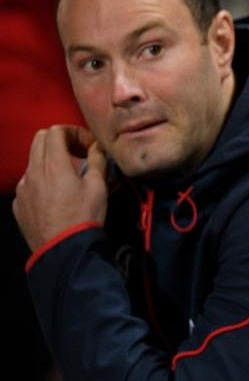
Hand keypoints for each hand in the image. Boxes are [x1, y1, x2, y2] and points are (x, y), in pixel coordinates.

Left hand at [13, 125, 107, 251]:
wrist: (63, 249)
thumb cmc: (84, 216)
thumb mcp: (98, 187)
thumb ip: (97, 161)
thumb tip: (97, 147)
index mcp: (54, 164)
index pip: (55, 131)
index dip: (73, 132)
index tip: (88, 146)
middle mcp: (33, 171)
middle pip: (39, 139)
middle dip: (59, 140)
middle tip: (78, 154)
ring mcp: (23, 188)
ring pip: (32, 161)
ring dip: (49, 160)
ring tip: (67, 176)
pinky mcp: (19, 204)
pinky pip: (28, 183)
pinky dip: (41, 180)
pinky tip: (55, 196)